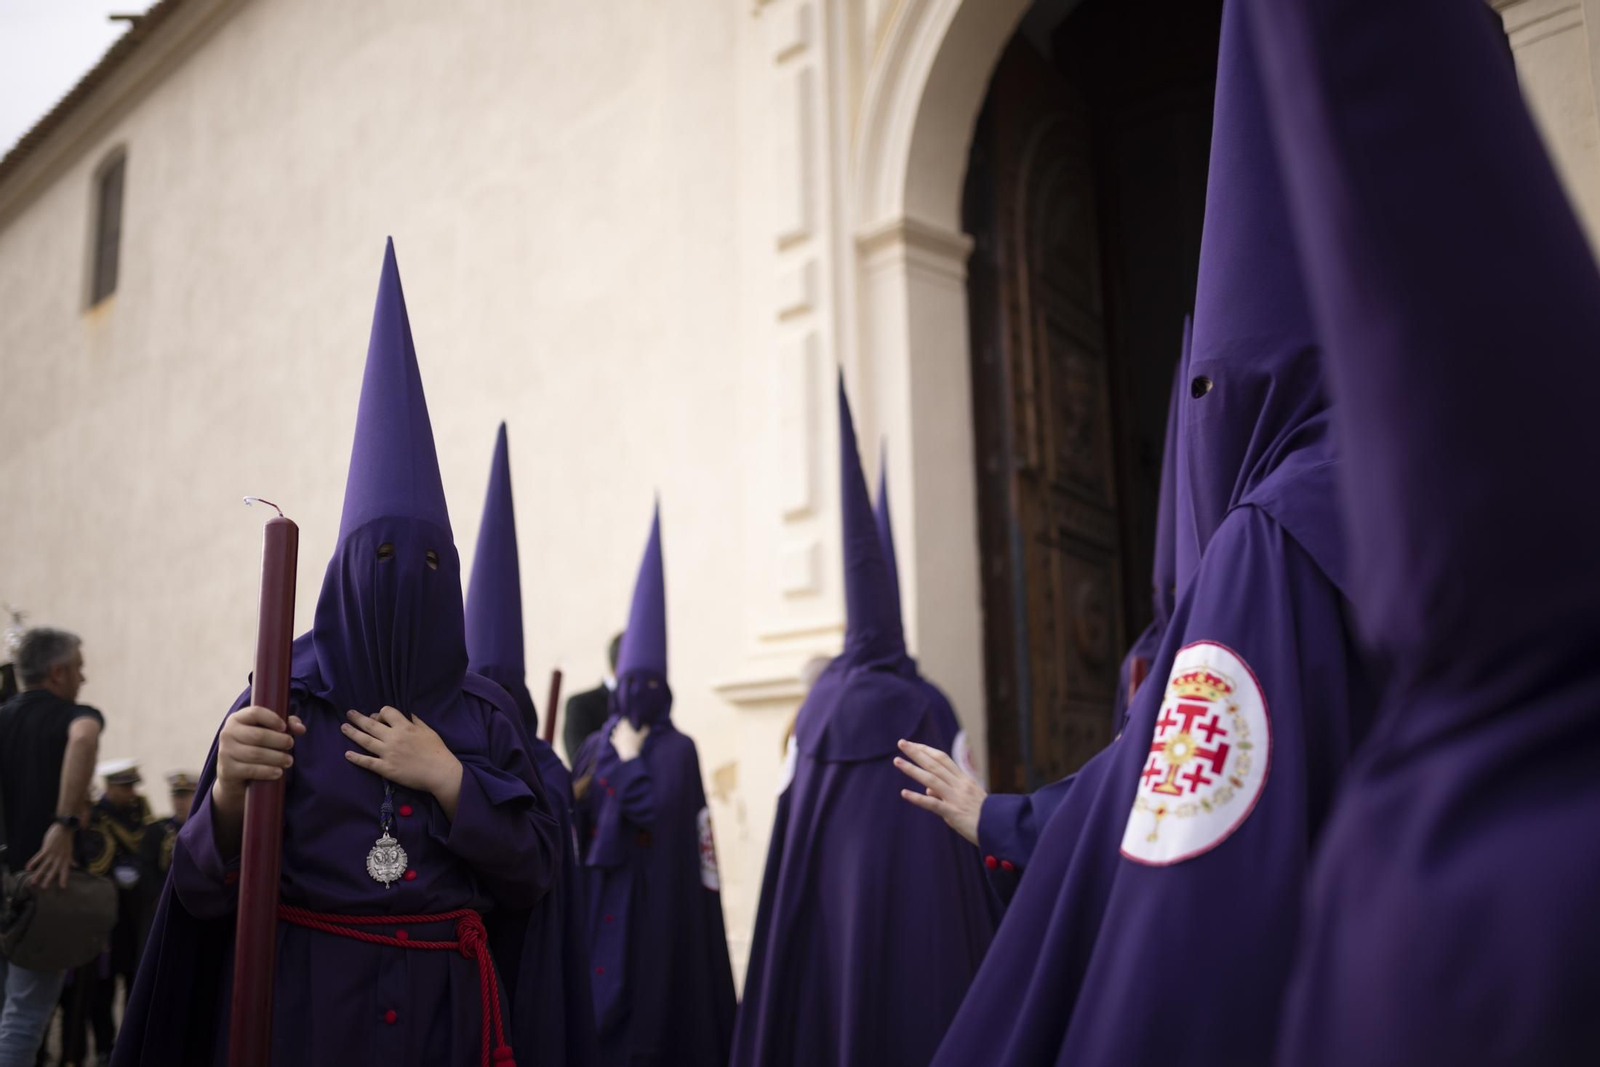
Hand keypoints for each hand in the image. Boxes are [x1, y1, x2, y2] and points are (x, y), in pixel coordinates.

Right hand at [24, 822, 74, 889]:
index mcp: (66, 858)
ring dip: (38, 874)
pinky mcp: (46, 849)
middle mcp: (59, 858)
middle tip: (44, 887)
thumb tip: (75, 865)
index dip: (64, 879)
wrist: (65, 828)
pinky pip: (38, 857)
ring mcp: (52, 854)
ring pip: (44, 866)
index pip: (65, 871)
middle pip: (53, 870)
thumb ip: (71, 859)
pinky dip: (33, 862)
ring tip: (34, 882)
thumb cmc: (67, 839)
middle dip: (48, 879)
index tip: (63, 887)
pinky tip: (28, 868)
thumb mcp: (70, 850)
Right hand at [215, 706, 305, 800]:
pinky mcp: (227, 770)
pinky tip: (278, 772)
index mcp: (237, 719)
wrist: (234, 776)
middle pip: (258, 735)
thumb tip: (301, 728)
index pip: (255, 712)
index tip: (284, 727)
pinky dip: (267, 771)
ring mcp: (225, 752)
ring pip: (256, 754)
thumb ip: (286, 725)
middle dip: (279, 741)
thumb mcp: (268, 733)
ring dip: (277, 758)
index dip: (272, 718)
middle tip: (291, 745)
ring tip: (289, 761)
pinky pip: (251, 770)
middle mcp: (227, 733)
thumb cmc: (255, 747)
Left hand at [343, 707, 462, 799]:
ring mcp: (387, 753)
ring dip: (352, 733)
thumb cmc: (437, 750)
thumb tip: (408, 714)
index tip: (379, 716)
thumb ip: (416, 721)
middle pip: (371, 724)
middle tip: (349, 714)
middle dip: (358, 718)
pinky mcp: (386, 768)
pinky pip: (367, 762)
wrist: (439, 772)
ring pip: (365, 741)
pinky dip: (356, 758)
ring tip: (343, 727)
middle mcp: (393, 738)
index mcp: (404, 727)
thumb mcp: (428, 731)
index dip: (381, 712)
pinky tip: (347, 754)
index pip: (386, 712)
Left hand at [610, 719, 649, 761]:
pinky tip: (616, 739)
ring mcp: (616, 736)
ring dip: (617, 730)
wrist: (629, 754)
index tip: (629, 720)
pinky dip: (614, 737)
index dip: (626, 720)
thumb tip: (647, 725)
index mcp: (625, 726)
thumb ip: (644, 730)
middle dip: (621, 724)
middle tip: (625, 726)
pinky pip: (612, 738)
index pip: (624, 719)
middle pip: (619, 724)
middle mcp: (619, 729)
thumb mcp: (642, 736)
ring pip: (614, 730)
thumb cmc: (636, 743)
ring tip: (621, 731)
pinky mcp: (614, 742)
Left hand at [895, 738, 986, 845]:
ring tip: (897, 761)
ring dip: (912, 769)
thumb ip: (946, 792)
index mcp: (964, 780)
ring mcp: (956, 798)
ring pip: (931, 780)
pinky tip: (904, 793)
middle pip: (934, 765)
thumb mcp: (966, 800)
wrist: (1000, 830)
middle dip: (916, 753)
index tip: (913, 744)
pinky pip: (933, 804)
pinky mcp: (953, 814)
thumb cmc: (984, 817)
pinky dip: (918, 798)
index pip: (943, 759)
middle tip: (901, 743)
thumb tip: (927, 789)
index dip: (927, 750)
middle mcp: (959, 785)